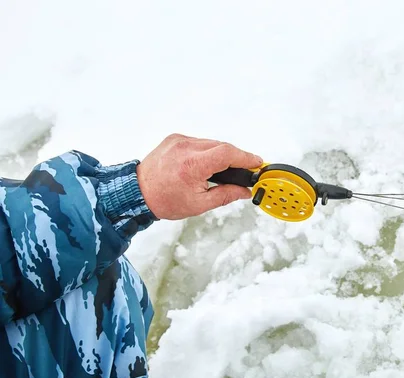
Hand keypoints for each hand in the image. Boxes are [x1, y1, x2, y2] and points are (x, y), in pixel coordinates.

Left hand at [136, 134, 262, 219]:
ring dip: (221, 154)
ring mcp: (179, 140)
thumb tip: (244, 191)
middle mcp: (185, 147)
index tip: (256, 163)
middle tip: (243, 170)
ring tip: (222, 170)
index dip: (246, 157)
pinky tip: (206, 164)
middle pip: (222, 146)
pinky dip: (207, 151)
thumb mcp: (199, 204)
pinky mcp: (175, 138)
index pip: (227, 153)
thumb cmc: (164, 200)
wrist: (137, 192)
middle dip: (235, 158)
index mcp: (192, 165)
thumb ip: (226, 195)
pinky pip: (199, 141)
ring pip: (211, 143)